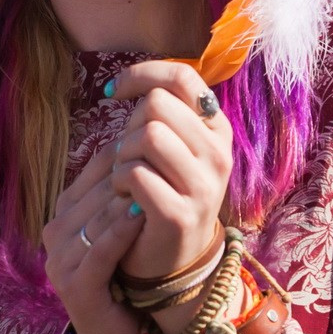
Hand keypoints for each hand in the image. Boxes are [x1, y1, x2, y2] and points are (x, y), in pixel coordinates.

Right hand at [40, 144, 144, 333]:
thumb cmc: (124, 278)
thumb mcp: (119, 231)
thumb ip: (124, 193)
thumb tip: (148, 143)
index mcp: (65, 212)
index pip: (97, 168)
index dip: (130, 151)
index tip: (163, 141)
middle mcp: (56, 231)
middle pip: (99, 188)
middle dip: (134, 172)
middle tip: (167, 156)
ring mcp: (61, 259)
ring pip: (98, 215)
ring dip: (130, 198)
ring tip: (161, 180)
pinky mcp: (74, 284)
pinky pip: (101, 249)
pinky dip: (122, 230)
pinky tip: (144, 215)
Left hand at [101, 61, 232, 283]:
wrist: (171, 259)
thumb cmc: (161, 191)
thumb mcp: (170, 147)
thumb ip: (160, 113)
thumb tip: (123, 82)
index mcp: (216, 129)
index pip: (182, 76)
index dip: (141, 75)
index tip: (114, 92)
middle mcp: (218, 154)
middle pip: (157, 105)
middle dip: (129, 126)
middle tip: (128, 155)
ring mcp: (204, 186)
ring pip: (147, 136)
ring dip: (123, 156)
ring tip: (127, 178)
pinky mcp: (180, 214)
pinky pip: (135, 174)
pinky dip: (119, 183)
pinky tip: (125, 198)